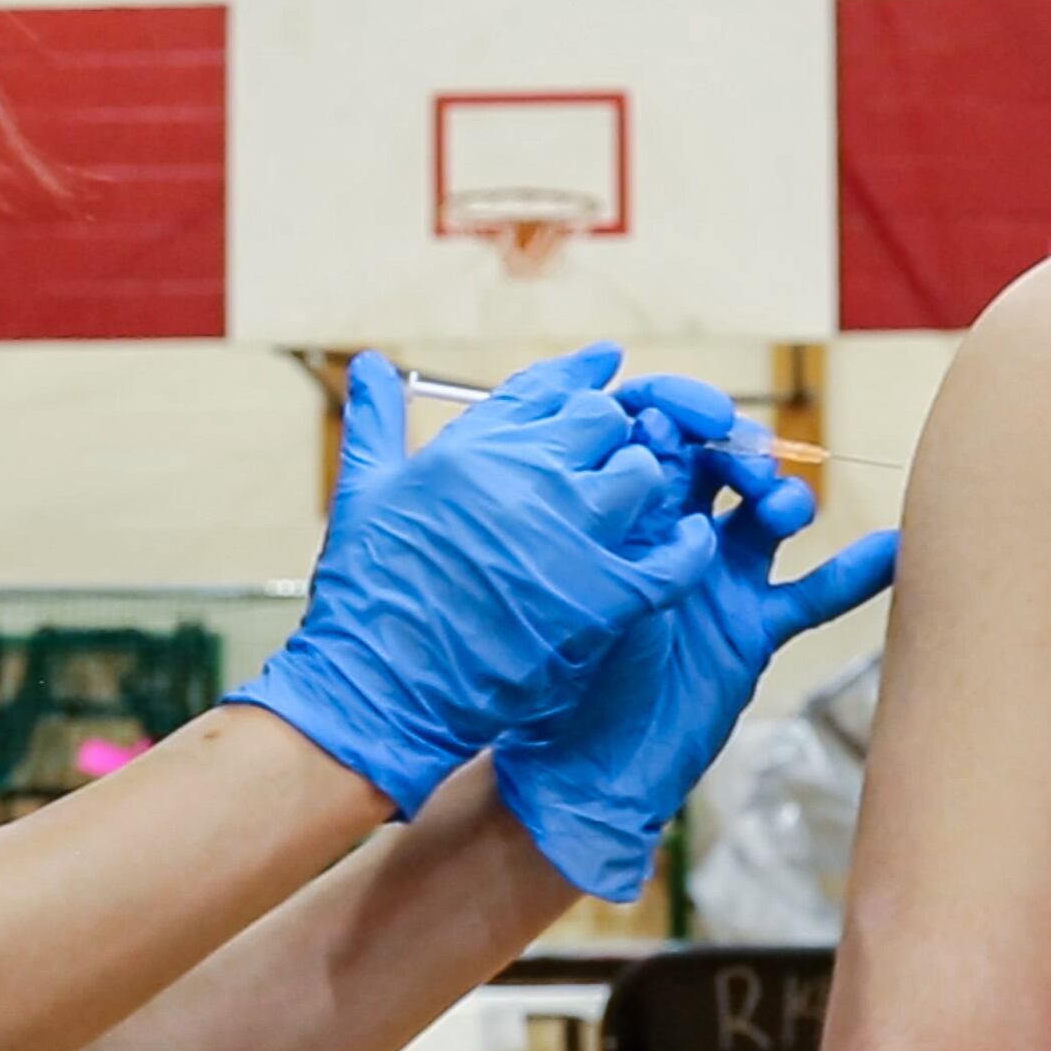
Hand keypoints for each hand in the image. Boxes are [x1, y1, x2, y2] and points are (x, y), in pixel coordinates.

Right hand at [227, 346, 723, 818]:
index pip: (549, 386)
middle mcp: (528, 476)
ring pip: (645, 474)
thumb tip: (371, 361)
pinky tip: (687, 539)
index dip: (581, 376)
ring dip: (644, 484)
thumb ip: (377, 419)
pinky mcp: (604, 596)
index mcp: (476, 445)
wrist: (380, 688)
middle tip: (608, 458)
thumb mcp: (363, 491)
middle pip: (606, 422)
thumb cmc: (368, 593)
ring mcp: (571, 534)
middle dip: (609, 436)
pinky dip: (687, 545)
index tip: (605, 366)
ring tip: (632, 504)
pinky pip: (675, 554)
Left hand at [495, 429, 900, 899]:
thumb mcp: (592, 579)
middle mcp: (676, 540)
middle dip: (740, 452)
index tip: (695, 421)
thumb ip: (632, 514)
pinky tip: (894, 549)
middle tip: (747, 466)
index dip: (682, 416)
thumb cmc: (563, 674)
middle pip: (722, 466)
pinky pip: (813, 594)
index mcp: (625, 519)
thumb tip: (651, 436)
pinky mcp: (753, 629)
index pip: (662, 440)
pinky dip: (856, 573)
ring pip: (769, 518)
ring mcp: (720, 583)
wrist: (582, 770)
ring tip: (782, 510)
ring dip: (785, 499)